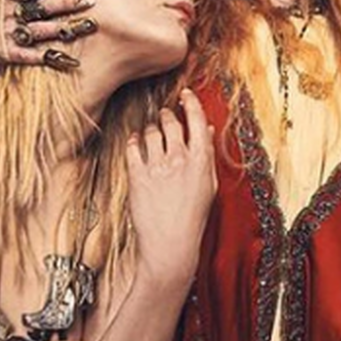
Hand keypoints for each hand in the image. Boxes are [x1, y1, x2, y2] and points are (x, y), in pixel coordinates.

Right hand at [0, 0, 93, 68]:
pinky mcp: (10, 53)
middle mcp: (10, 12)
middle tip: (90, 1)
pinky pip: (32, 56)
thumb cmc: (4, 14)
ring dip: (64, 28)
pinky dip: (52, 58)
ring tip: (88, 25)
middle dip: (66, 3)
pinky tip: (72, 60)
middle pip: (41, 6)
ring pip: (40, 30)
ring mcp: (10, 32)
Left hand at [126, 89, 216, 287]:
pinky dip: (133, 141)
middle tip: (166, 116)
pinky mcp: (136, 176)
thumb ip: (206, 156)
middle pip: (171, 123)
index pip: (197, 121)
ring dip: (151, 129)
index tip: (186, 95)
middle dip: (168, 116)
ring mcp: (156, 167)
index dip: (192, 103)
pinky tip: (134, 142)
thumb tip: (207, 131)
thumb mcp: (209, 186)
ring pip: (150, 133)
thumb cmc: (193, 219)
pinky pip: (132, 148)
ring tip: (151, 132)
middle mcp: (178, 159)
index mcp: (200, 161)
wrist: (170, 244)